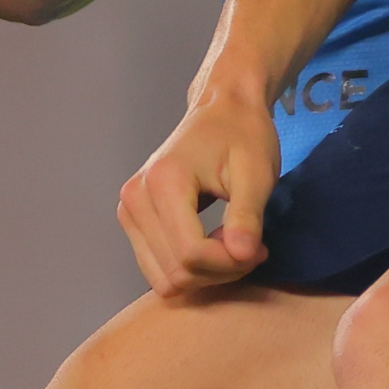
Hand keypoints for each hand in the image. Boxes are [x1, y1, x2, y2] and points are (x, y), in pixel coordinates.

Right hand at [124, 88, 281, 296]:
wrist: (222, 110)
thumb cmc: (243, 136)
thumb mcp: (256, 174)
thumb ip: (247, 216)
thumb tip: (242, 256)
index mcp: (164, 182)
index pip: (191, 254)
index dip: (230, 264)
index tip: (260, 248)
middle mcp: (135, 198)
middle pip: (176, 272)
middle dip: (220, 271)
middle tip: (251, 246)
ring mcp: (128, 210)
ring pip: (164, 278)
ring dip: (205, 274)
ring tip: (232, 242)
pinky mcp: (132, 218)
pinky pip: (158, 267)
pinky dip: (189, 268)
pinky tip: (213, 242)